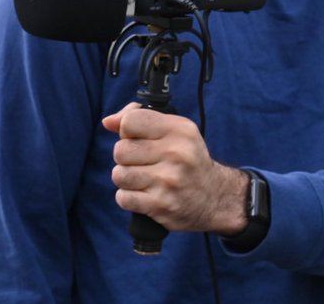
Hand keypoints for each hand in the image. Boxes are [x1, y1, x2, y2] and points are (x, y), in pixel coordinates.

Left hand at [101, 103, 247, 234]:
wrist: (216, 198)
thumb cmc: (187, 159)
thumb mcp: (174, 130)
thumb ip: (140, 118)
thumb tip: (108, 122)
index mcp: (179, 130)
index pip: (130, 121)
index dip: (127, 130)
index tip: (138, 138)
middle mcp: (176, 154)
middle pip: (120, 150)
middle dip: (125, 157)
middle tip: (142, 162)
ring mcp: (168, 181)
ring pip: (119, 175)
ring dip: (125, 178)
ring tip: (141, 178)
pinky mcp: (161, 205)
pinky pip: (123, 198)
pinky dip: (128, 197)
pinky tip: (143, 194)